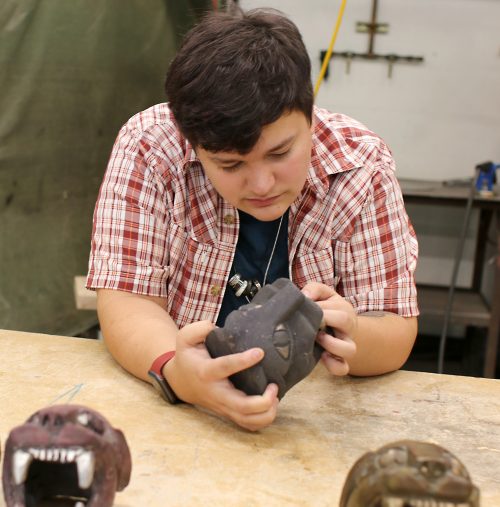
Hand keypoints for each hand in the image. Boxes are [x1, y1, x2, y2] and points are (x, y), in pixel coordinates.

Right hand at [164, 320, 278, 430]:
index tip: (260, 352)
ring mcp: (223, 406)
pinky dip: (264, 419)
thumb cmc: (188, 357)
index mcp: (206, 372)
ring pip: (248, 421)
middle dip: (264, 401)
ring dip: (267, 413)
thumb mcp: (185, 338)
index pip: (225, 368)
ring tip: (275, 394)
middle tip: (274, 385)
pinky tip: (271, 403)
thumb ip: (198, 329)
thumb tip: (215, 326)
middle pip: (242, 407)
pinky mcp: (229, 413)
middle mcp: (216, 393)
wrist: (181, 382)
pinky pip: (249, 425)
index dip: (243, 361)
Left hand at [302, 282, 356, 375]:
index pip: (337, 307)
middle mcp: (348, 327)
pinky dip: (333, 365)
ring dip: (332, 344)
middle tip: (311, 320)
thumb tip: (305, 296)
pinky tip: (322, 357)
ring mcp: (345, 345)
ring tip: (317, 338)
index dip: (320, 308)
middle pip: (346, 321)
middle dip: (326, 319)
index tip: (306, 309)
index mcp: (343, 309)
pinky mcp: (339, 360)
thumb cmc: (324, 307)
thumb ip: (314, 289)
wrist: (333, 325)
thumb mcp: (321, 294)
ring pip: (350, 349)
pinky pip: (342, 368)